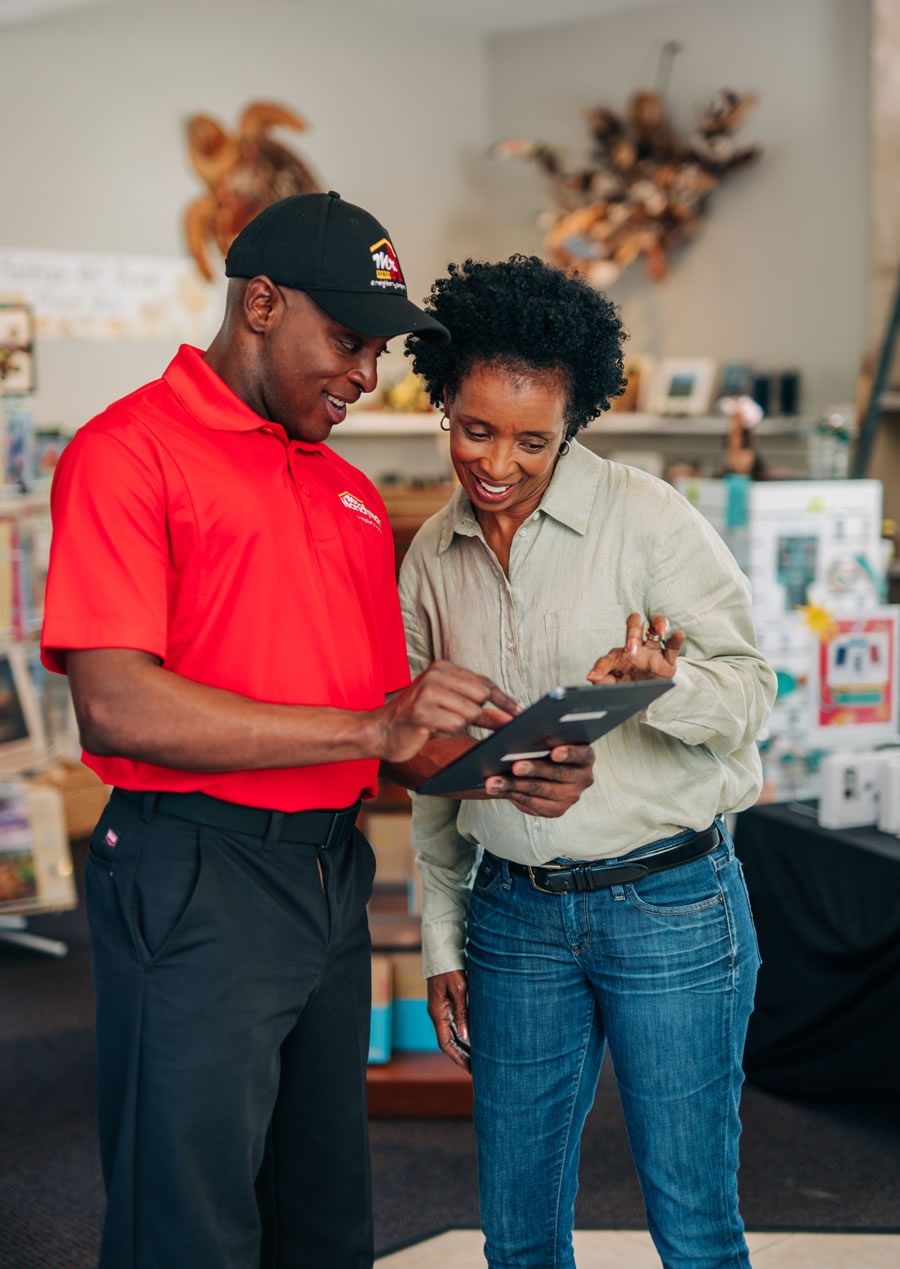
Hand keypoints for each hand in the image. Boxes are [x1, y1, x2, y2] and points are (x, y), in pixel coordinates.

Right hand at [374, 661, 519, 764]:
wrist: (382, 731)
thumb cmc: (418, 720)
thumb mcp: (452, 710)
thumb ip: (481, 712)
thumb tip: (510, 717)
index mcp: (443, 668)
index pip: (484, 682)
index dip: (504, 699)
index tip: (520, 711)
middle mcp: (435, 675)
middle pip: (481, 696)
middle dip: (478, 713)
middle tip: (462, 719)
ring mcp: (427, 692)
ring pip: (470, 712)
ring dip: (460, 724)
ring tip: (440, 723)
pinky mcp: (421, 712)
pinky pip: (455, 724)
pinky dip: (449, 731)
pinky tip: (432, 729)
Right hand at [427, 970, 470, 1071]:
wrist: (443, 952)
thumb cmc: (451, 969)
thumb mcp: (459, 990)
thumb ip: (462, 1012)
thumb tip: (466, 1037)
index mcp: (437, 1012)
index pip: (445, 1043)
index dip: (457, 1058)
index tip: (470, 1068)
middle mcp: (437, 1013)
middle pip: (448, 1041)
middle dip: (462, 1056)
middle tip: (478, 1068)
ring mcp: (441, 1008)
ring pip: (452, 1033)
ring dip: (463, 1046)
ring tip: (478, 1057)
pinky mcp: (446, 1002)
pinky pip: (454, 1023)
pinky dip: (463, 1033)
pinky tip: (474, 1038)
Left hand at [483, 743, 594, 816]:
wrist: (547, 776)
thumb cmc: (547, 752)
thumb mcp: (549, 740)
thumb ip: (542, 735)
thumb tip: (521, 725)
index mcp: (585, 756)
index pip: (581, 753)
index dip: (568, 753)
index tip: (554, 752)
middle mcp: (582, 777)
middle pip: (556, 773)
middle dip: (533, 769)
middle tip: (515, 766)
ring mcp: (571, 796)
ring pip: (540, 789)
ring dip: (514, 784)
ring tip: (495, 780)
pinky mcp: (557, 810)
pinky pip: (532, 803)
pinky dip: (513, 794)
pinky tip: (498, 788)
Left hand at [587, 612, 684, 683]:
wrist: (648, 695)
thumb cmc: (629, 684)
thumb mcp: (615, 686)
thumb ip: (603, 681)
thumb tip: (591, 677)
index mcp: (619, 655)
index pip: (609, 657)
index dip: (601, 667)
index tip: (594, 676)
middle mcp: (636, 647)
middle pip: (634, 627)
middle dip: (633, 633)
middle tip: (632, 648)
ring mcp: (653, 651)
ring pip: (656, 628)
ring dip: (658, 624)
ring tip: (660, 630)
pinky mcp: (668, 660)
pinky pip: (673, 646)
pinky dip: (676, 639)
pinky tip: (678, 634)